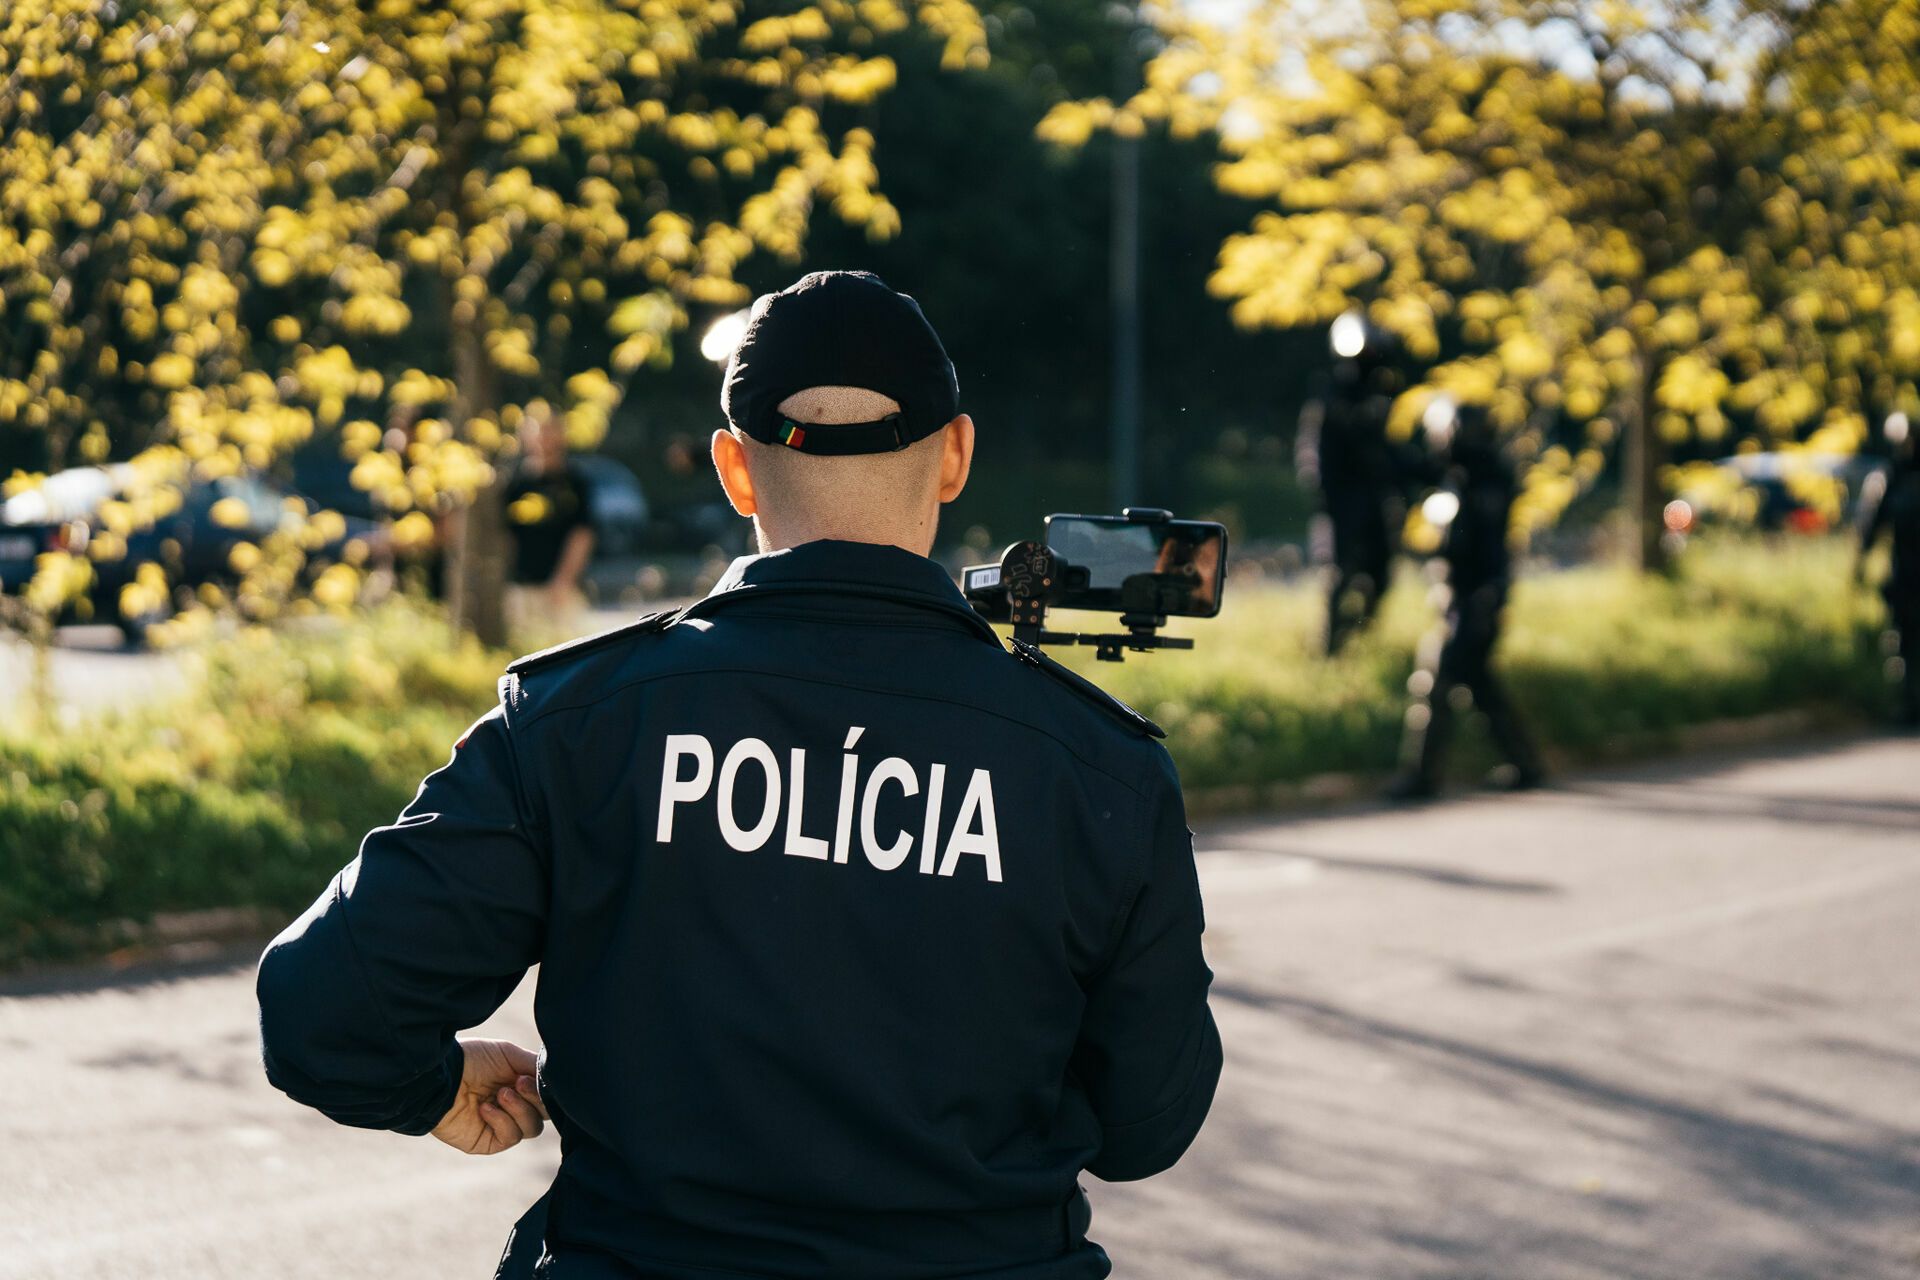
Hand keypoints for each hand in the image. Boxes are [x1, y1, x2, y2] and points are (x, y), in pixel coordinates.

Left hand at [431, 1038, 548, 1155]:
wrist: (440, 1076)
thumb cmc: (471, 1060)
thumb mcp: (509, 1055)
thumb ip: (536, 1066)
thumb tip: (559, 1078)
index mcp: (521, 1085)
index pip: (549, 1096)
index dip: (550, 1090)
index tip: (539, 1078)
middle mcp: (514, 1107)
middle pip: (546, 1113)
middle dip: (536, 1098)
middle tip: (519, 1082)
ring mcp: (502, 1125)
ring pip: (532, 1128)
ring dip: (520, 1109)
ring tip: (501, 1093)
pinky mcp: (488, 1142)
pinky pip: (510, 1137)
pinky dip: (502, 1121)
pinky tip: (486, 1108)